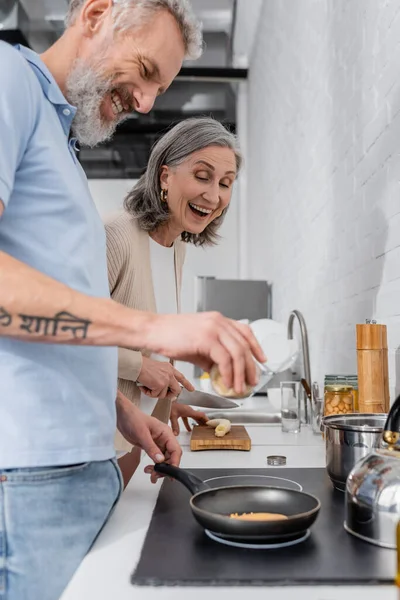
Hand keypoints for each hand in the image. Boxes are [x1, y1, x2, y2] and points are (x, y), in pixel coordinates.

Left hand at [116, 392, 181, 482]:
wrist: (122, 415)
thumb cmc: (133, 419)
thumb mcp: (142, 434)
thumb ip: (151, 448)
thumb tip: (160, 461)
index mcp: (166, 433)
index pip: (175, 450)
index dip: (175, 462)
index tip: (170, 473)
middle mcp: (164, 439)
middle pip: (171, 457)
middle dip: (165, 468)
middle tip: (155, 475)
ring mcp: (158, 443)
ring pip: (164, 460)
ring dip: (159, 469)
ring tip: (150, 474)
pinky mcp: (151, 446)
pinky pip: (156, 459)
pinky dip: (153, 466)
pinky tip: (148, 469)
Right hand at [137, 357, 193, 399]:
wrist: (137, 365)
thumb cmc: (143, 366)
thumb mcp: (158, 368)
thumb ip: (164, 377)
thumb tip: (164, 388)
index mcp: (169, 368)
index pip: (181, 377)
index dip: (187, 384)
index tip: (192, 389)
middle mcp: (170, 373)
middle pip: (177, 390)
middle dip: (170, 395)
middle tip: (161, 394)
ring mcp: (166, 379)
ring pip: (163, 395)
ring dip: (154, 393)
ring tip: (147, 386)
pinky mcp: (160, 385)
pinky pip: (155, 395)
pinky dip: (148, 393)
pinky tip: (144, 386)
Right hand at [142, 312, 265, 395]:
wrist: (152, 331)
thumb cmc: (169, 336)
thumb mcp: (196, 345)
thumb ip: (211, 355)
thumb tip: (222, 371)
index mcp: (217, 320)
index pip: (245, 331)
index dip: (256, 346)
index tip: (262, 359)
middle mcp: (218, 321)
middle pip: (244, 344)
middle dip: (251, 366)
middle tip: (252, 380)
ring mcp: (213, 328)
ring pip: (237, 353)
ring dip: (241, 373)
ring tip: (240, 387)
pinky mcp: (206, 338)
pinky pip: (224, 359)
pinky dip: (229, 373)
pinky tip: (227, 383)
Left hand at [170, 403, 207, 435]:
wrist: (165, 399)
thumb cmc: (170, 404)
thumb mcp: (172, 416)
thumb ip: (175, 425)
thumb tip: (176, 434)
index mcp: (189, 410)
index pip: (201, 415)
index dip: (206, 420)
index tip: (210, 424)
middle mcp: (189, 410)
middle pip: (199, 417)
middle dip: (203, 423)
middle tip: (207, 428)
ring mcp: (186, 410)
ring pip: (194, 417)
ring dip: (197, 423)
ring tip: (200, 430)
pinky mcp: (182, 411)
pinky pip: (188, 418)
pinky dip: (190, 423)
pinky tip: (188, 429)